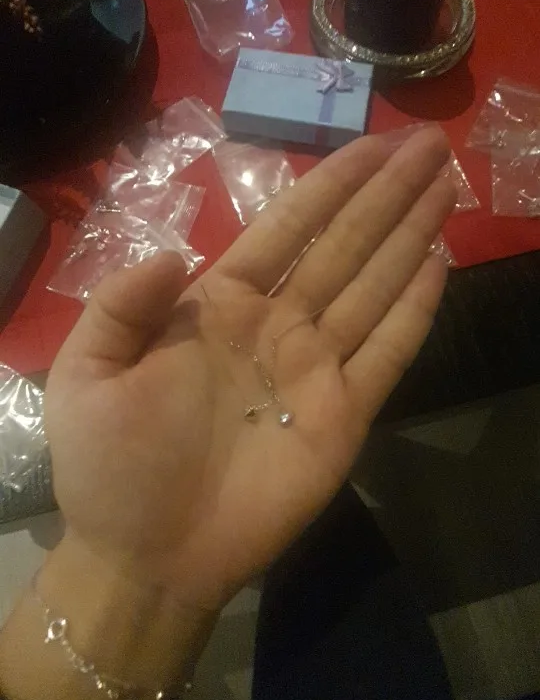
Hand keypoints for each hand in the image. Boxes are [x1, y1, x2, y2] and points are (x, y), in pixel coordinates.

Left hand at [46, 126, 454, 609]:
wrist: (146, 557)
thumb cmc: (111, 465)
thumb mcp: (86, 373)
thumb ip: (122, 303)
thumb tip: (174, 255)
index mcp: (219, 305)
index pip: (286, 227)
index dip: (332, 183)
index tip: (375, 142)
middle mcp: (276, 325)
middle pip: (343, 244)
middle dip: (386, 194)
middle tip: (430, 145)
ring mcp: (315, 369)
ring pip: (373, 286)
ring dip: (410, 236)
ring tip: (446, 186)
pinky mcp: (344, 417)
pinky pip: (388, 353)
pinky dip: (415, 311)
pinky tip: (438, 265)